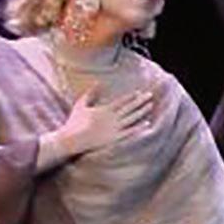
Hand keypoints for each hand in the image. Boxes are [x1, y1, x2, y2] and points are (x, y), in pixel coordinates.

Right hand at [44, 89, 160, 163]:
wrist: (72, 140)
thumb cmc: (75, 122)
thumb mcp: (81, 105)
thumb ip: (90, 94)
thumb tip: (98, 83)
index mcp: (105, 110)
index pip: (122, 101)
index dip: (131, 96)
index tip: (139, 92)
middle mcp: (113, 118)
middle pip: (130, 108)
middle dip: (140, 101)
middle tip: (150, 95)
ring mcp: (115, 129)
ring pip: (132, 118)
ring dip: (142, 111)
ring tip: (150, 105)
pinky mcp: (116, 138)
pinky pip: (130, 132)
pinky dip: (139, 127)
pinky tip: (147, 123)